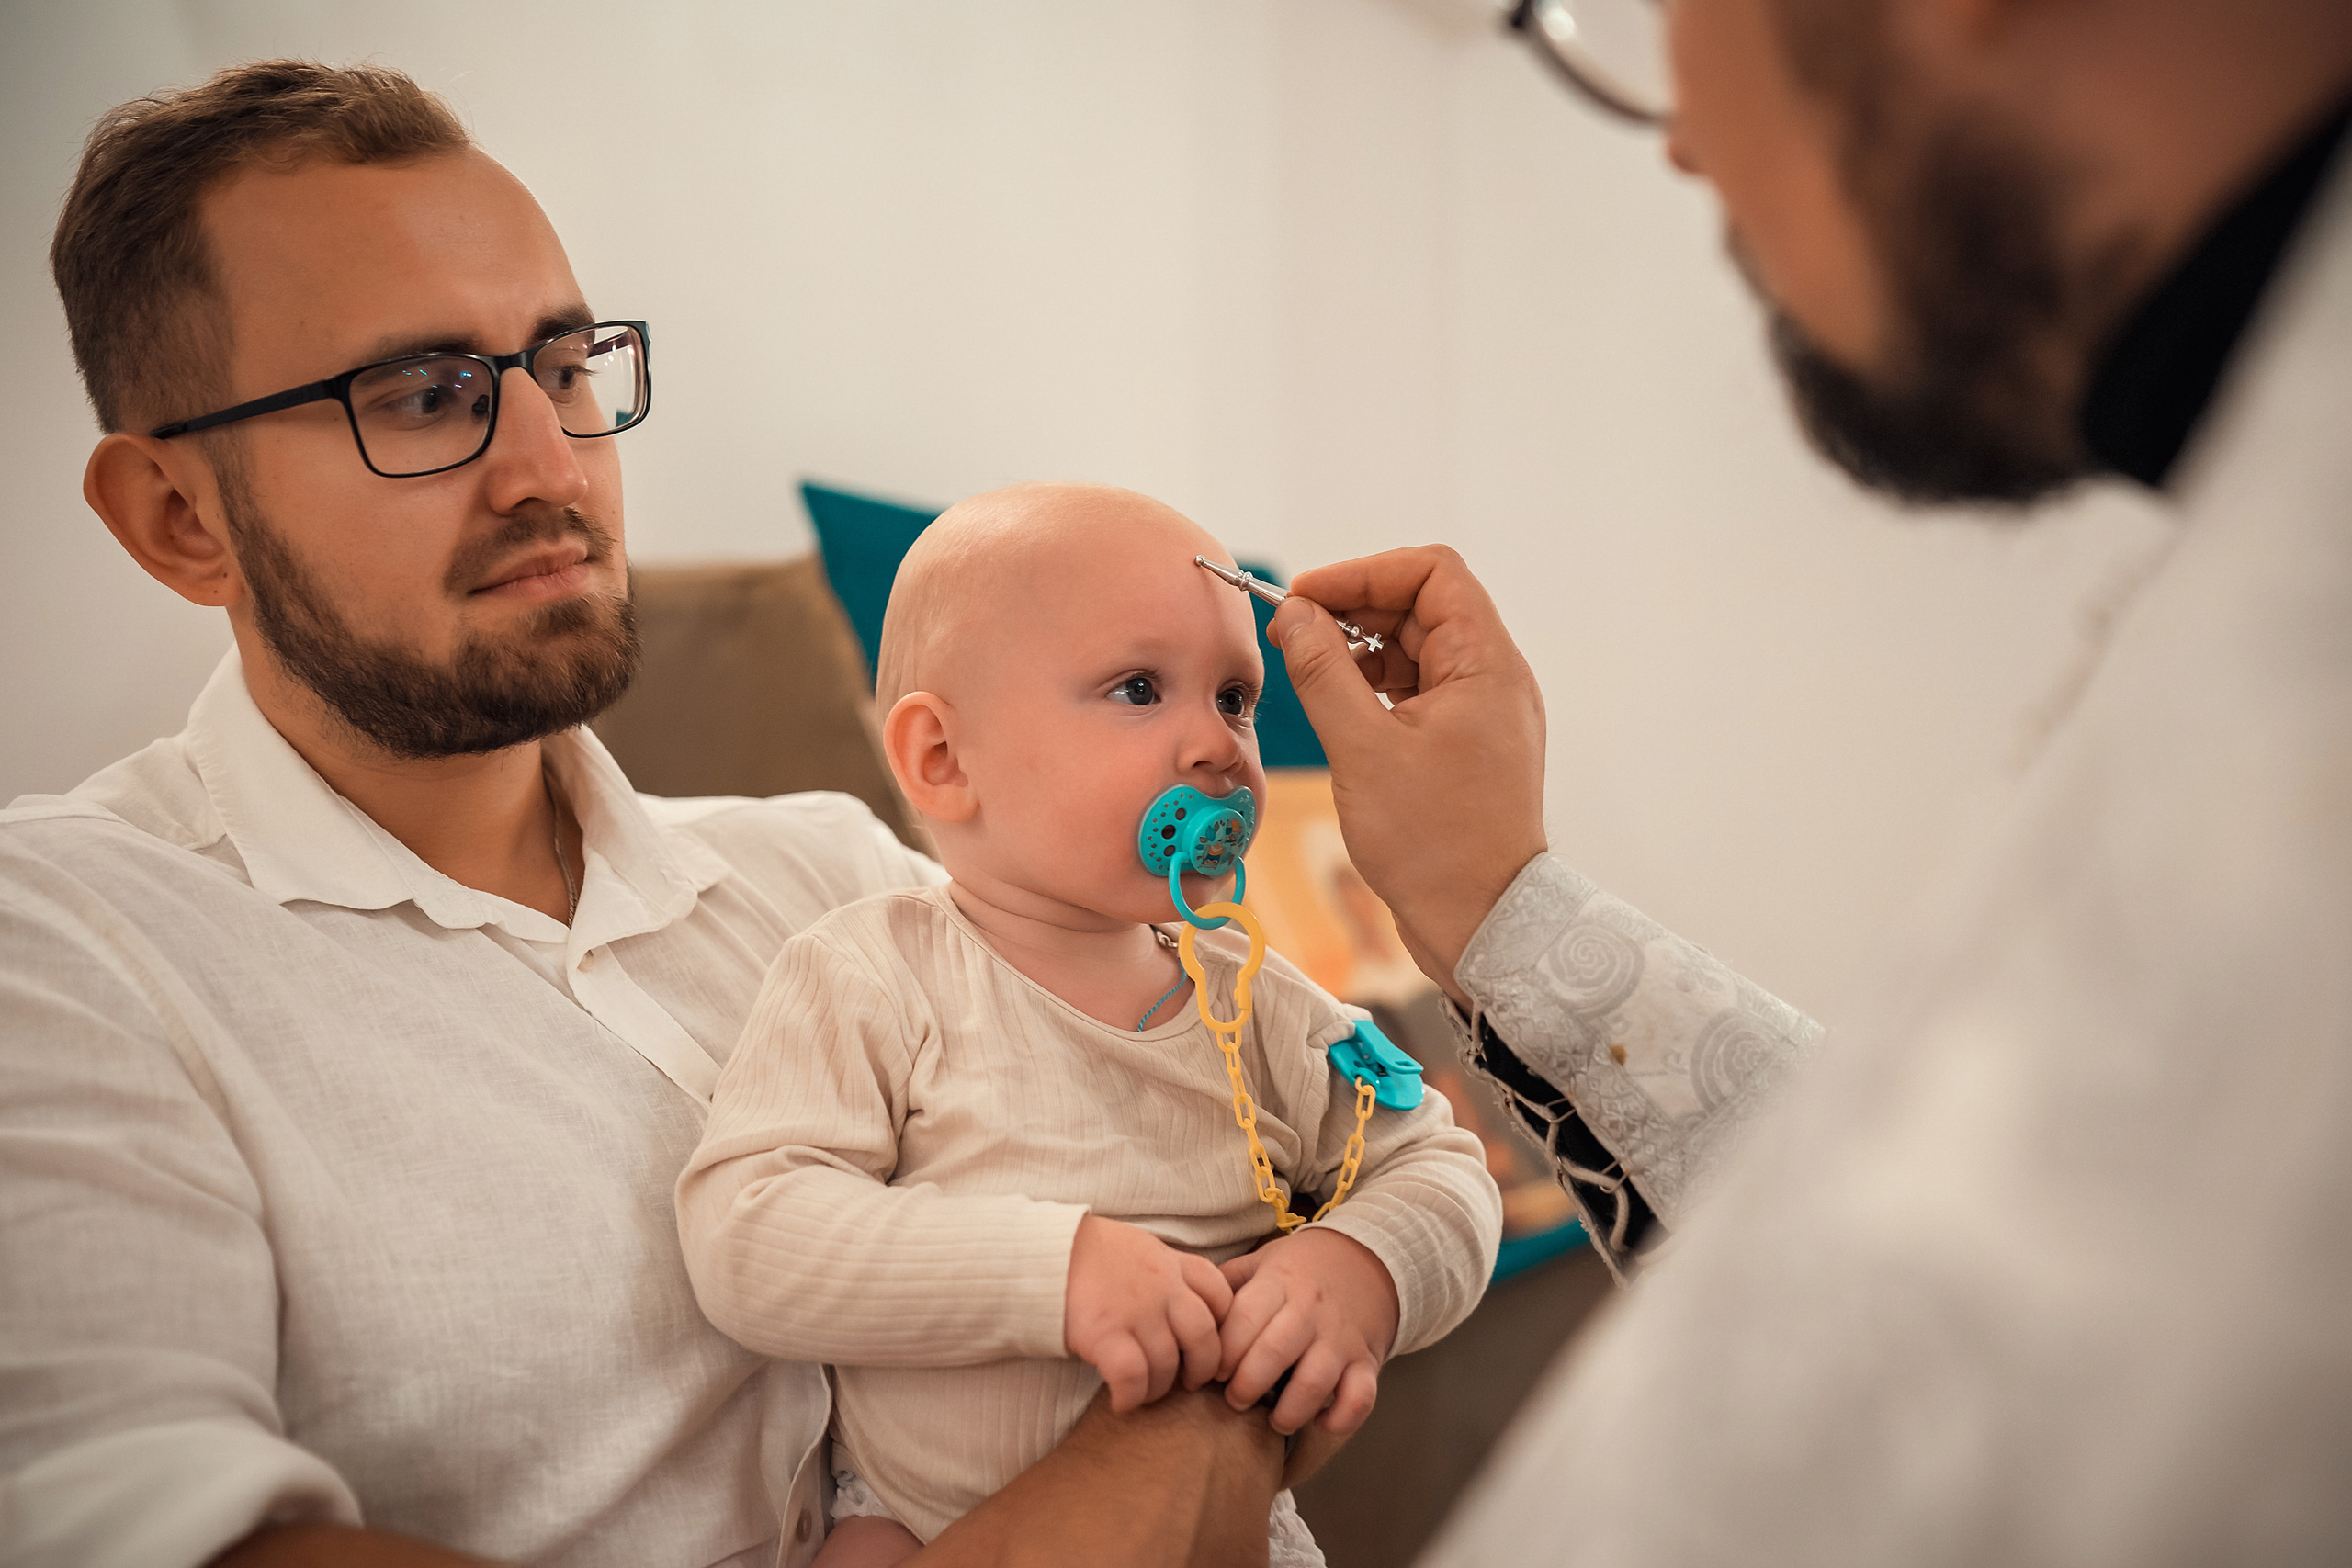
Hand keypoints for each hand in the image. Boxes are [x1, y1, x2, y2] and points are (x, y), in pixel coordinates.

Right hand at [1064, 1214, 1234, 1411]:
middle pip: (1205, 1336)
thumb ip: (1163, 1269)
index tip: (1210, 1342)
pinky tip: (1121, 1403)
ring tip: (1146, 1393)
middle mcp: (1161, 1286)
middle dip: (1204, 1367)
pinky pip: (1133, 1378)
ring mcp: (1136, 1311)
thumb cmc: (1084, 1251)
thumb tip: (1182, 1299)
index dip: (1223, 1323)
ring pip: (1168, 1364)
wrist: (1041, 1250)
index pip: (1219, 1291)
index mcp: (1170, 1262)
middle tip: (1191, 1381)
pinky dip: (1130, 1397)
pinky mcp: (1105, 1334)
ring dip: (1160, 1388)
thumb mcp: (1136, 1246)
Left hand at [1216, 1227, 1400, 1436]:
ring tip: (1272, 1419)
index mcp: (1279, 1283)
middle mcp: (1311, 1310)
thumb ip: (1225, 1283)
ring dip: (1288, 1411)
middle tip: (1234, 1399)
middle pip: (1273, 1352)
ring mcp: (1342, 1338)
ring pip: (1315, 1382)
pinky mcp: (1367, 1361)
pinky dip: (1339, 1419)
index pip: (1244, 1319)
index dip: (1221, 1352)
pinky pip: (1360, 1399)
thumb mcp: (1262, 1261)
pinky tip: (1319, 1421)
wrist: (1369, 1259)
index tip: (1209, 1372)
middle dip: (1245, 1386)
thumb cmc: (1301, 1269)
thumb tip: (1183, 1307)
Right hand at [1269, 547, 1546, 1004]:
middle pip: (1422, 606)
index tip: (1308, 599)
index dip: (1365, 573)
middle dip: (1355, 610)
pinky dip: (1375, 688)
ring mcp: (1482, 713)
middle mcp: (1494, 679)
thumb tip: (1296, 616)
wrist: (1482, 923)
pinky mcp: (1465, 744)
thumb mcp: (1362, 749)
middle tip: (1294, 635)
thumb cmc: (1434, 844)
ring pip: (1417, 649)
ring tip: (1310, 675)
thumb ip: (1323, 672)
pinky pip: (1418, 691)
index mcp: (1487, 665)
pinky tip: (1338, 709)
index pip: (1433, 572)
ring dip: (1361, 651)